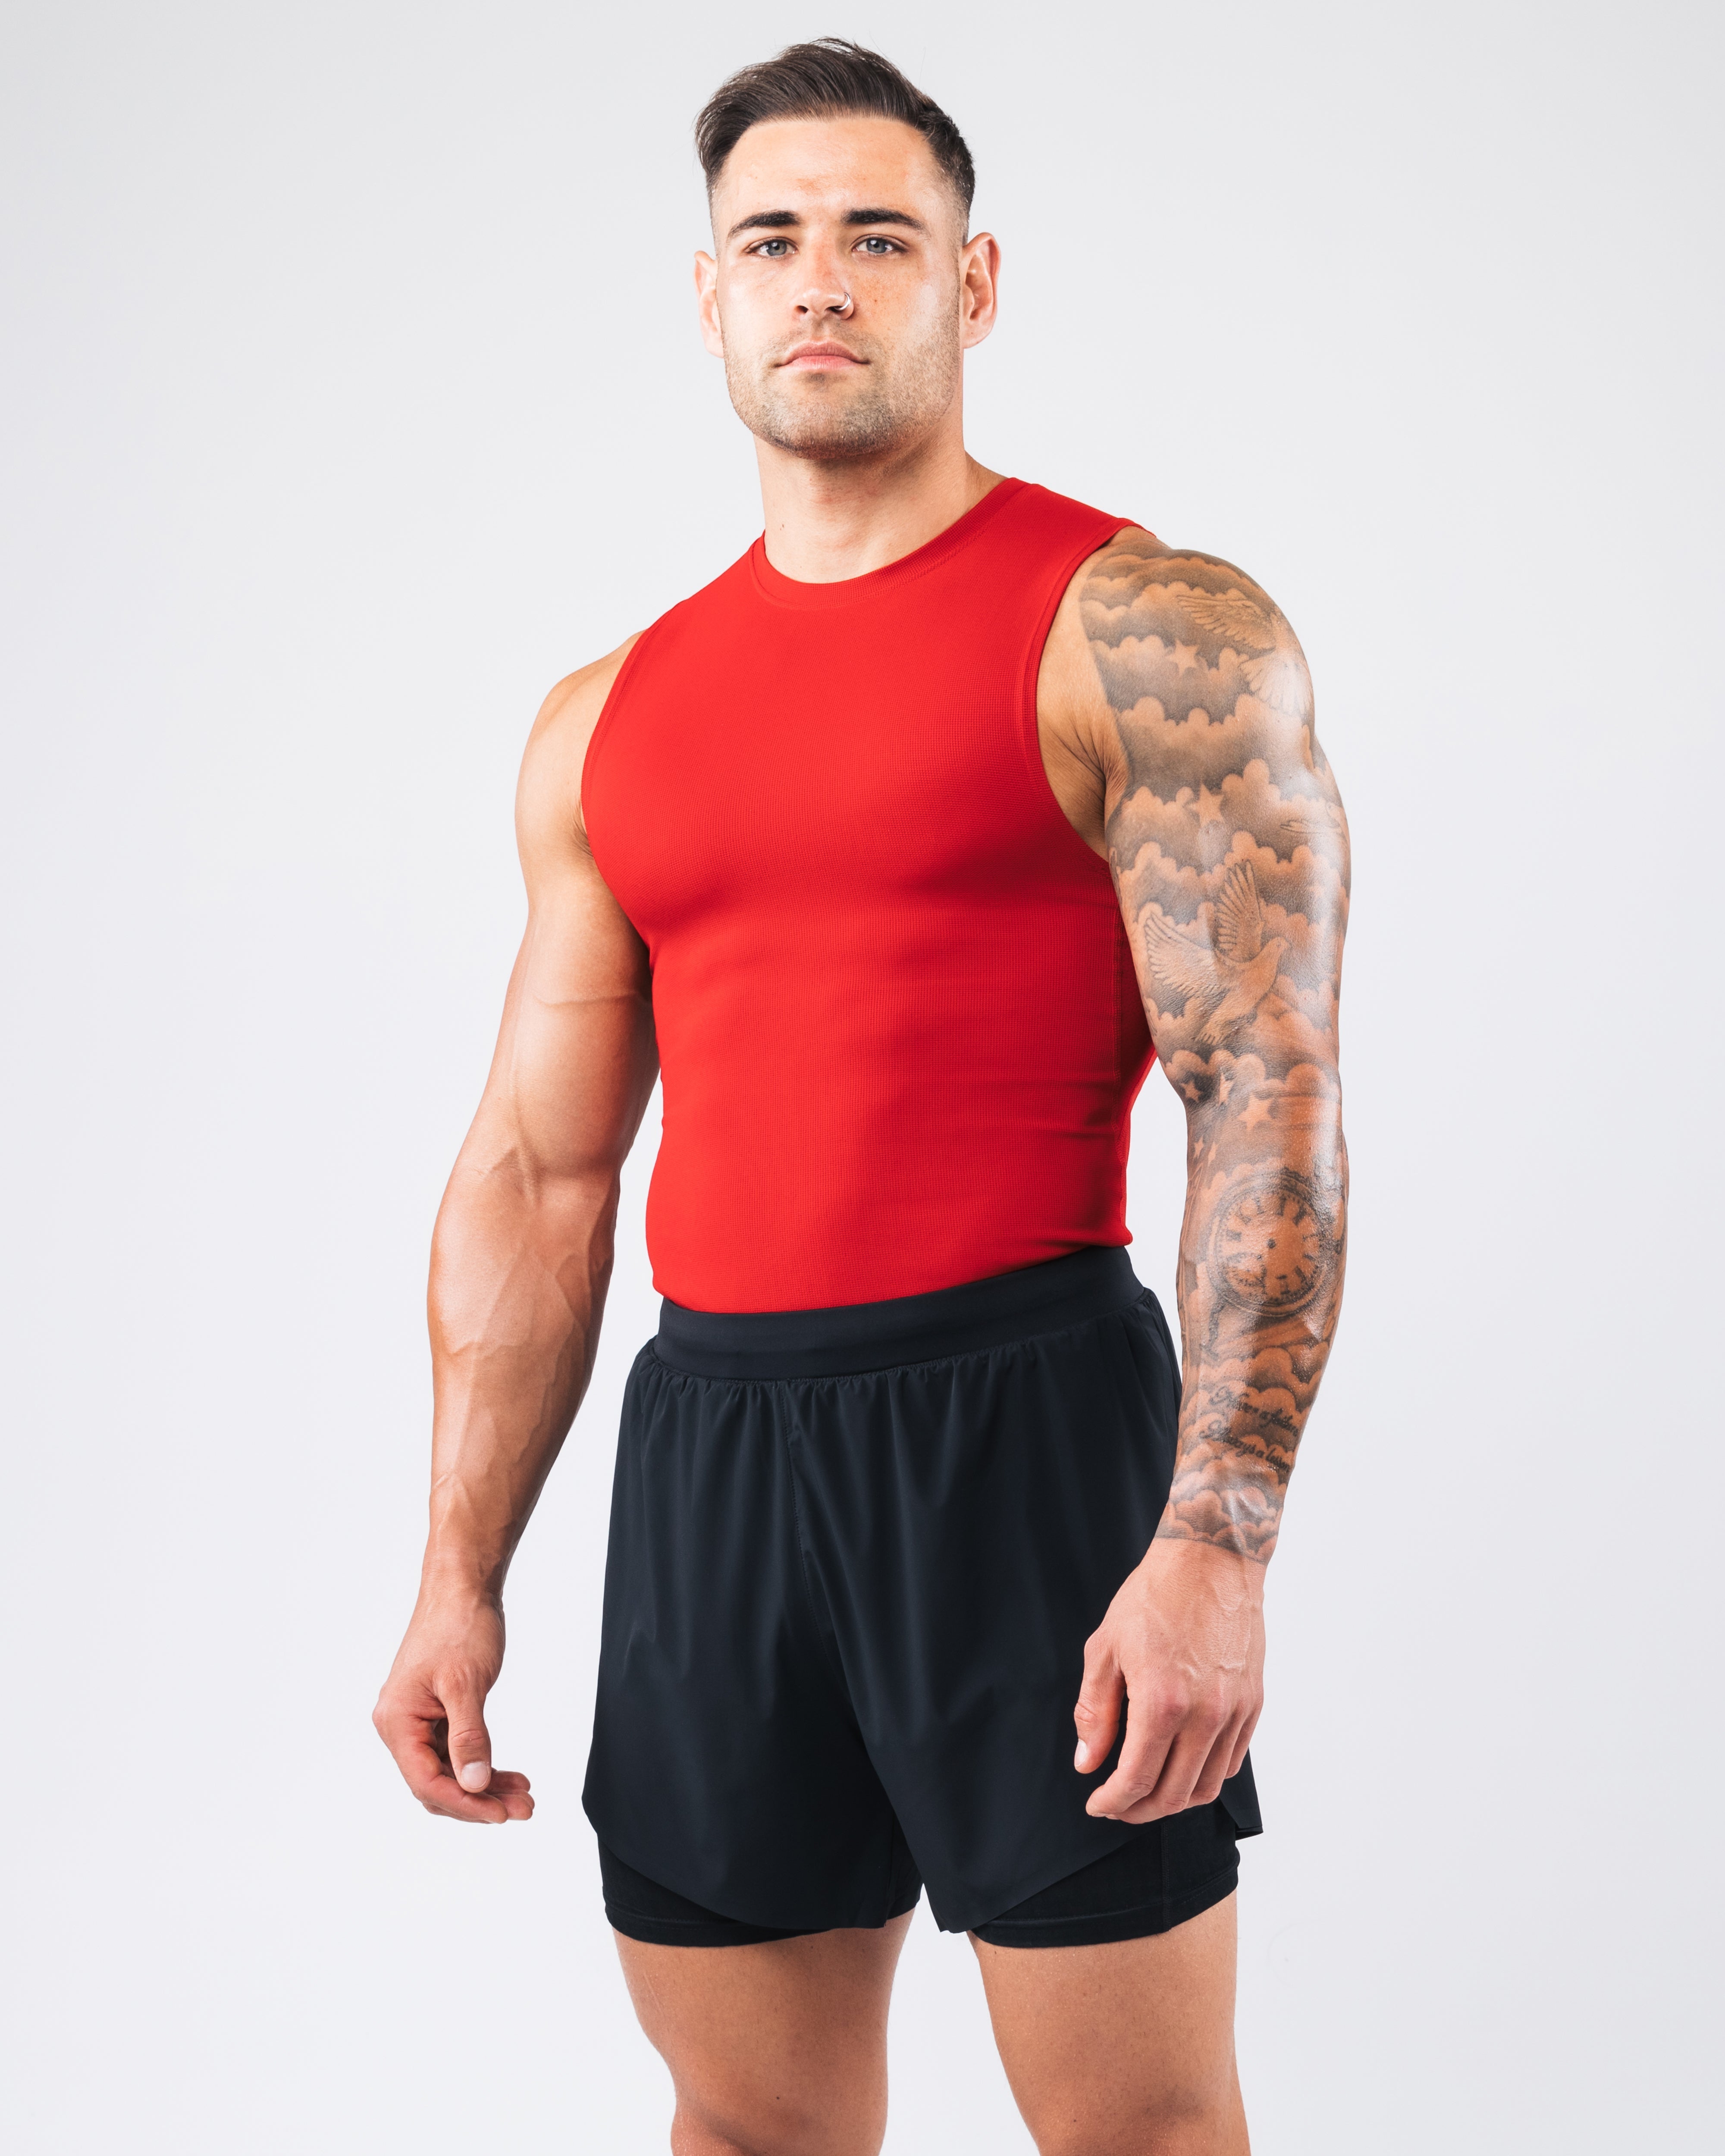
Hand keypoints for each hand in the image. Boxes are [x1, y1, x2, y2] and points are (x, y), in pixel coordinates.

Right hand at [373, 1587, 534, 1823]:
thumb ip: (469, 1737)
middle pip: (437, 1783)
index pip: (426, 1781)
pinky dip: (483, 1764)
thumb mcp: (466, 1684)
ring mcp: (419, 1720)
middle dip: (480, 1800)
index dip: (464, 1803)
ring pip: (449, 1771)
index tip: (501, 1815)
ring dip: (485, 1786)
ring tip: (525, 1797)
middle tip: (525, 1808)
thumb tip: (473, 1784)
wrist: (463, 1588)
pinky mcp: (438, 1713)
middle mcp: (401, 1726)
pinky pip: (456, 1752)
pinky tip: (510, 1774)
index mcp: (397, 1721)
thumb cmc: (459, 1626)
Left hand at [1073, 1538, 1264, 1823]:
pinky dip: (1204, 1775)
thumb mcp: (1105, 1650)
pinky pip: (1231, 1761)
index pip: (1136, 1779)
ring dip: (1174, 1800)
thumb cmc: (1154, 1597)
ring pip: (1207, 1786)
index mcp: (1161, 1703)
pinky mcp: (1253, 1703)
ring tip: (1149, 1790)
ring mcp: (1234, 1712)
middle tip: (1118, 1804)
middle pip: (1174, 1794)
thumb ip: (1095, 1713)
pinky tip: (1182, 1764)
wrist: (1210, 1559)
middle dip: (1139, 1809)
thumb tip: (1087, 1761)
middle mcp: (1205, 1715)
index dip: (1113, 1802)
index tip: (1098, 1804)